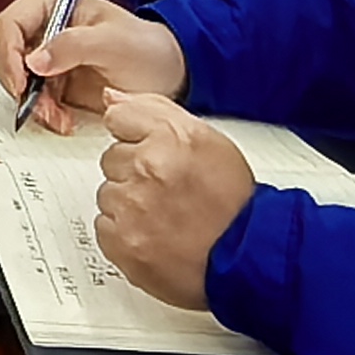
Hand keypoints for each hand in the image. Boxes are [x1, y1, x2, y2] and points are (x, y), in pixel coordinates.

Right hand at [0, 0, 188, 136]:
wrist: (168, 74)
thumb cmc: (146, 47)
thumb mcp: (113, 42)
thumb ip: (73, 46)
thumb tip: (34, 61)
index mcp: (50, 3)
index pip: (9, 24)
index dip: (9, 54)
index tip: (21, 83)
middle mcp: (41, 28)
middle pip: (5, 55)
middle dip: (19, 85)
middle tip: (42, 107)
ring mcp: (45, 56)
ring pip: (15, 81)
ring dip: (33, 104)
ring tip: (60, 117)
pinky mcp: (52, 82)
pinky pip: (32, 99)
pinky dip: (44, 113)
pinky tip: (64, 119)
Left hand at [93, 93, 254, 309]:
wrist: (248, 256)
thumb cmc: (233, 201)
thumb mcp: (205, 139)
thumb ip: (153, 109)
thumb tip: (110, 98)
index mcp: (170, 137)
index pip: (119, 118)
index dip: (138, 137)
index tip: (153, 152)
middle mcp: (148, 169)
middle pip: (112, 159)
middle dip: (135, 172)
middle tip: (169, 190)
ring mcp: (132, 208)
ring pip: (108, 194)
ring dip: (130, 204)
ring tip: (166, 215)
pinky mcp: (123, 243)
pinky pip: (106, 227)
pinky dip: (126, 233)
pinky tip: (155, 235)